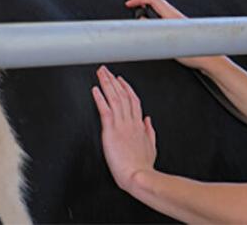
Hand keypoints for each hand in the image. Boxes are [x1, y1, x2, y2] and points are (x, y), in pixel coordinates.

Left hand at [91, 65, 156, 192]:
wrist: (139, 176)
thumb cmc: (142, 166)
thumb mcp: (151, 147)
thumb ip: (149, 132)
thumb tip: (148, 121)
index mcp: (139, 125)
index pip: (133, 101)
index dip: (126, 88)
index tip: (120, 80)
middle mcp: (130, 122)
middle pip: (123, 95)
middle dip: (114, 81)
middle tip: (106, 70)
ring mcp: (121, 125)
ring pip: (114, 98)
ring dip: (107, 84)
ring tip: (100, 73)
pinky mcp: (111, 131)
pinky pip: (105, 110)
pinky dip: (100, 98)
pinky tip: (95, 89)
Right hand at [123, 0, 218, 69]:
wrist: (210, 59)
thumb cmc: (193, 52)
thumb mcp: (167, 42)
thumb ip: (152, 30)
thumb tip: (142, 20)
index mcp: (172, 16)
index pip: (153, 0)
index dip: (139, 0)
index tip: (129, 3)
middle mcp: (175, 16)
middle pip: (156, 0)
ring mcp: (177, 21)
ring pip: (160, 5)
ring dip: (147, 1)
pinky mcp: (179, 28)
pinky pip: (163, 13)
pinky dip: (154, 9)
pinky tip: (152, 13)